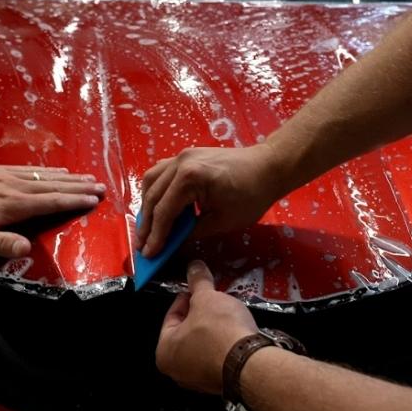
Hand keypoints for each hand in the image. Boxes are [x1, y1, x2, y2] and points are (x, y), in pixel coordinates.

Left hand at [0, 165, 104, 257]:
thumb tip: (26, 249)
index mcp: (10, 205)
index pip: (50, 202)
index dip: (74, 201)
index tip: (94, 199)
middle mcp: (13, 187)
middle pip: (52, 186)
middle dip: (78, 187)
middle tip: (101, 186)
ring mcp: (5, 176)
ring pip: (43, 176)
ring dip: (67, 178)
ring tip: (86, 178)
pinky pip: (29, 170)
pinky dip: (47, 171)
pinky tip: (54, 171)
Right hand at [137, 143, 284, 256]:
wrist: (268, 167)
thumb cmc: (251, 194)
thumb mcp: (222, 221)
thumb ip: (192, 232)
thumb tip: (172, 243)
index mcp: (190, 178)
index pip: (165, 211)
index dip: (156, 236)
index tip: (149, 254)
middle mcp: (180, 162)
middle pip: (153, 196)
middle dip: (147, 224)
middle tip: (143, 246)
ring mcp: (182, 156)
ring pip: (152, 181)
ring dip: (147, 205)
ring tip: (148, 228)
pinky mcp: (186, 156)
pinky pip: (162, 172)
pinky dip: (156, 190)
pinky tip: (158, 206)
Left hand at [156, 260, 257, 394]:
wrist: (249, 364)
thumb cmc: (219, 331)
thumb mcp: (207, 298)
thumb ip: (198, 282)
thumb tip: (194, 267)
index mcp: (164, 351)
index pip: (172, 316)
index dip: (187, 297)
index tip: (199, 289)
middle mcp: (177, 370)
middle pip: (187, 332)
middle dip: (202, 314)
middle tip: (215, 300)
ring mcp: (199, 380)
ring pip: (204, 345)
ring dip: (214, 329)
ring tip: (227, 314)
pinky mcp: (220, 383)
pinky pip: (219, 357)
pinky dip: (224, 344)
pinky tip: (235, 332)